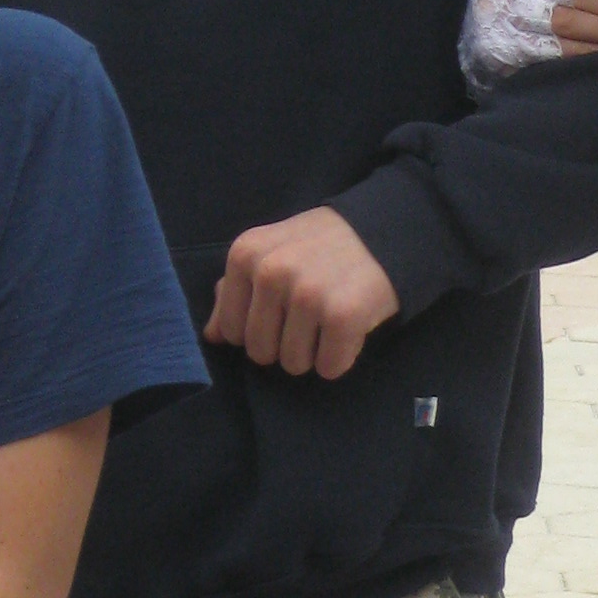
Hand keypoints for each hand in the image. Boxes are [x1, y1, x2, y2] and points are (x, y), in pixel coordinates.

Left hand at [206, 207, 399, 377]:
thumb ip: (236, 291)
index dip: (258, 329)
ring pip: (293, 364)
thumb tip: (212, 336)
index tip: (283, 309)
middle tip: (311, 317)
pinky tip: (350, 328)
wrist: (385, 230)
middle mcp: (271, 272)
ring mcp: (306, 294)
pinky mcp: (342, 316)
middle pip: (260, 353)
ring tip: (330, 319)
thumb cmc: (321, 247)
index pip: (230, 331)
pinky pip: (328, 367)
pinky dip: (341, 357)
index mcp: (245, 254)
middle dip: (286, 345)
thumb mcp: (270, 253)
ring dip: (314, 352)